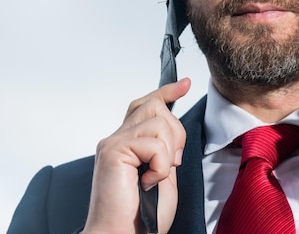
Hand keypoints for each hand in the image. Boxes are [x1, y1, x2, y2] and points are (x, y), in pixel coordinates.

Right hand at [82, 78, 189, 233]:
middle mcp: (116, 138)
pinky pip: (154, 144)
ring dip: (168, 152)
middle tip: (172, 163)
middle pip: (155, 106)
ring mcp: (113, 143)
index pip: (145, 104)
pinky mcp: (114, 151)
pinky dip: (161, 166)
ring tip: (156, 176)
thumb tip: (173, 128)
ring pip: (159, 122)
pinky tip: (148, 182)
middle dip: (176, 132)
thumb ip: (164, 148)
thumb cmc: (143, 215)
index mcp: (127, 142)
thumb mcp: (162, 173)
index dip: (166, 92)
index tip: (185, 83)